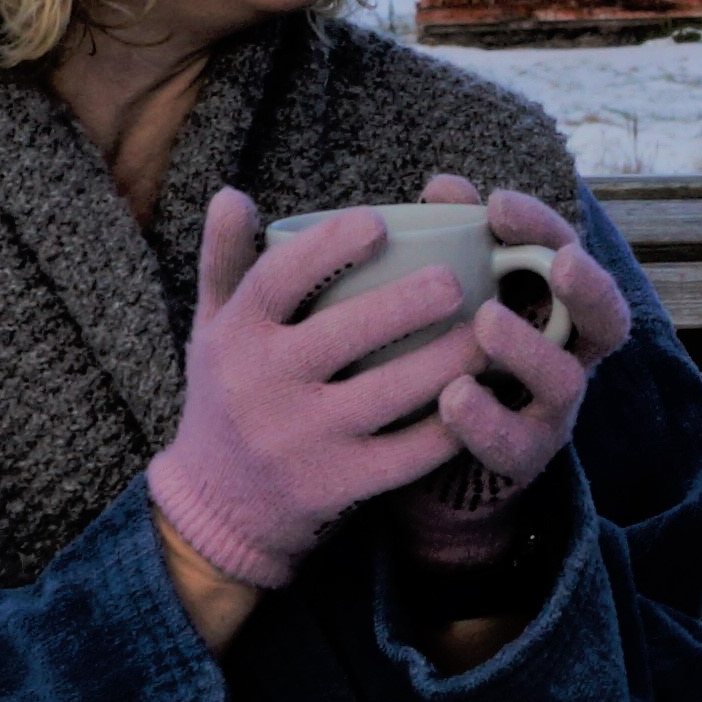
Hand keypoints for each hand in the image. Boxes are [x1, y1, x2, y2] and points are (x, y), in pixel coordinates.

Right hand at [146, 189, 479, 630]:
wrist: (215, 509)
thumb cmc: (226, 396)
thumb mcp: (212, 329)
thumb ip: (226, 261)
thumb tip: (231, 192)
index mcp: (236, 336)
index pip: (279, 279)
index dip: (329, 248)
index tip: (379, 223)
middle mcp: (262, 386)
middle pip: (343, 333)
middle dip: (406, 303)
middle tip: (458, 279)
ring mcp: (301, 440)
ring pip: (388, 393)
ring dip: (445, 361)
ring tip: (489, 333)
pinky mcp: (336, 485)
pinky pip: (405, 454)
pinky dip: (448, 427)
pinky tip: (482, 396)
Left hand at [394, 177, 632, 576]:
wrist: (432, 467)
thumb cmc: (447, 361)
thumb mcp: (448, 301)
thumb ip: (453, 245)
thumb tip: (445, 187)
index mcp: (551, 310)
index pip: (564, 255)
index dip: (541, 227)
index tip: (497, 204)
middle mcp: (567, 357)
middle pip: (606, 319)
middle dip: (587, 287)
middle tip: (559, 262)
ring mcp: (550, 412)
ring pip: (565, 382)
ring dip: (530, 349)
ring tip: (487, 321)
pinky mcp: (522, 460)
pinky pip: (515, 443)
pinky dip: (486, 420)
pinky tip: (453, 397)